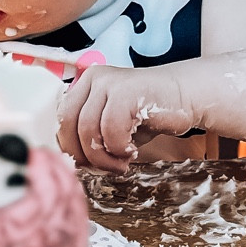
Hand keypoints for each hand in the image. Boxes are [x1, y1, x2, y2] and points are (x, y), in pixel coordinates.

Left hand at [57, 65, 196, 170]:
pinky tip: (132, 151)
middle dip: (83, 154)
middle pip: (67, 124)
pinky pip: (111, 129)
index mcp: (84, 85)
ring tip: (121, 163)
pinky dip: (119, 148)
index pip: (59, 119)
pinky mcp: (127, 91)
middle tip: (103, 167)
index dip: (68, 147)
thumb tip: (72, 163)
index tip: (84, 164)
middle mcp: (93, 79)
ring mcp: (109, 82)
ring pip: (88, 129)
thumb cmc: (147, 116)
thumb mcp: (111, 126)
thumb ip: (90, 137)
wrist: (186, 97)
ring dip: (103, 157)